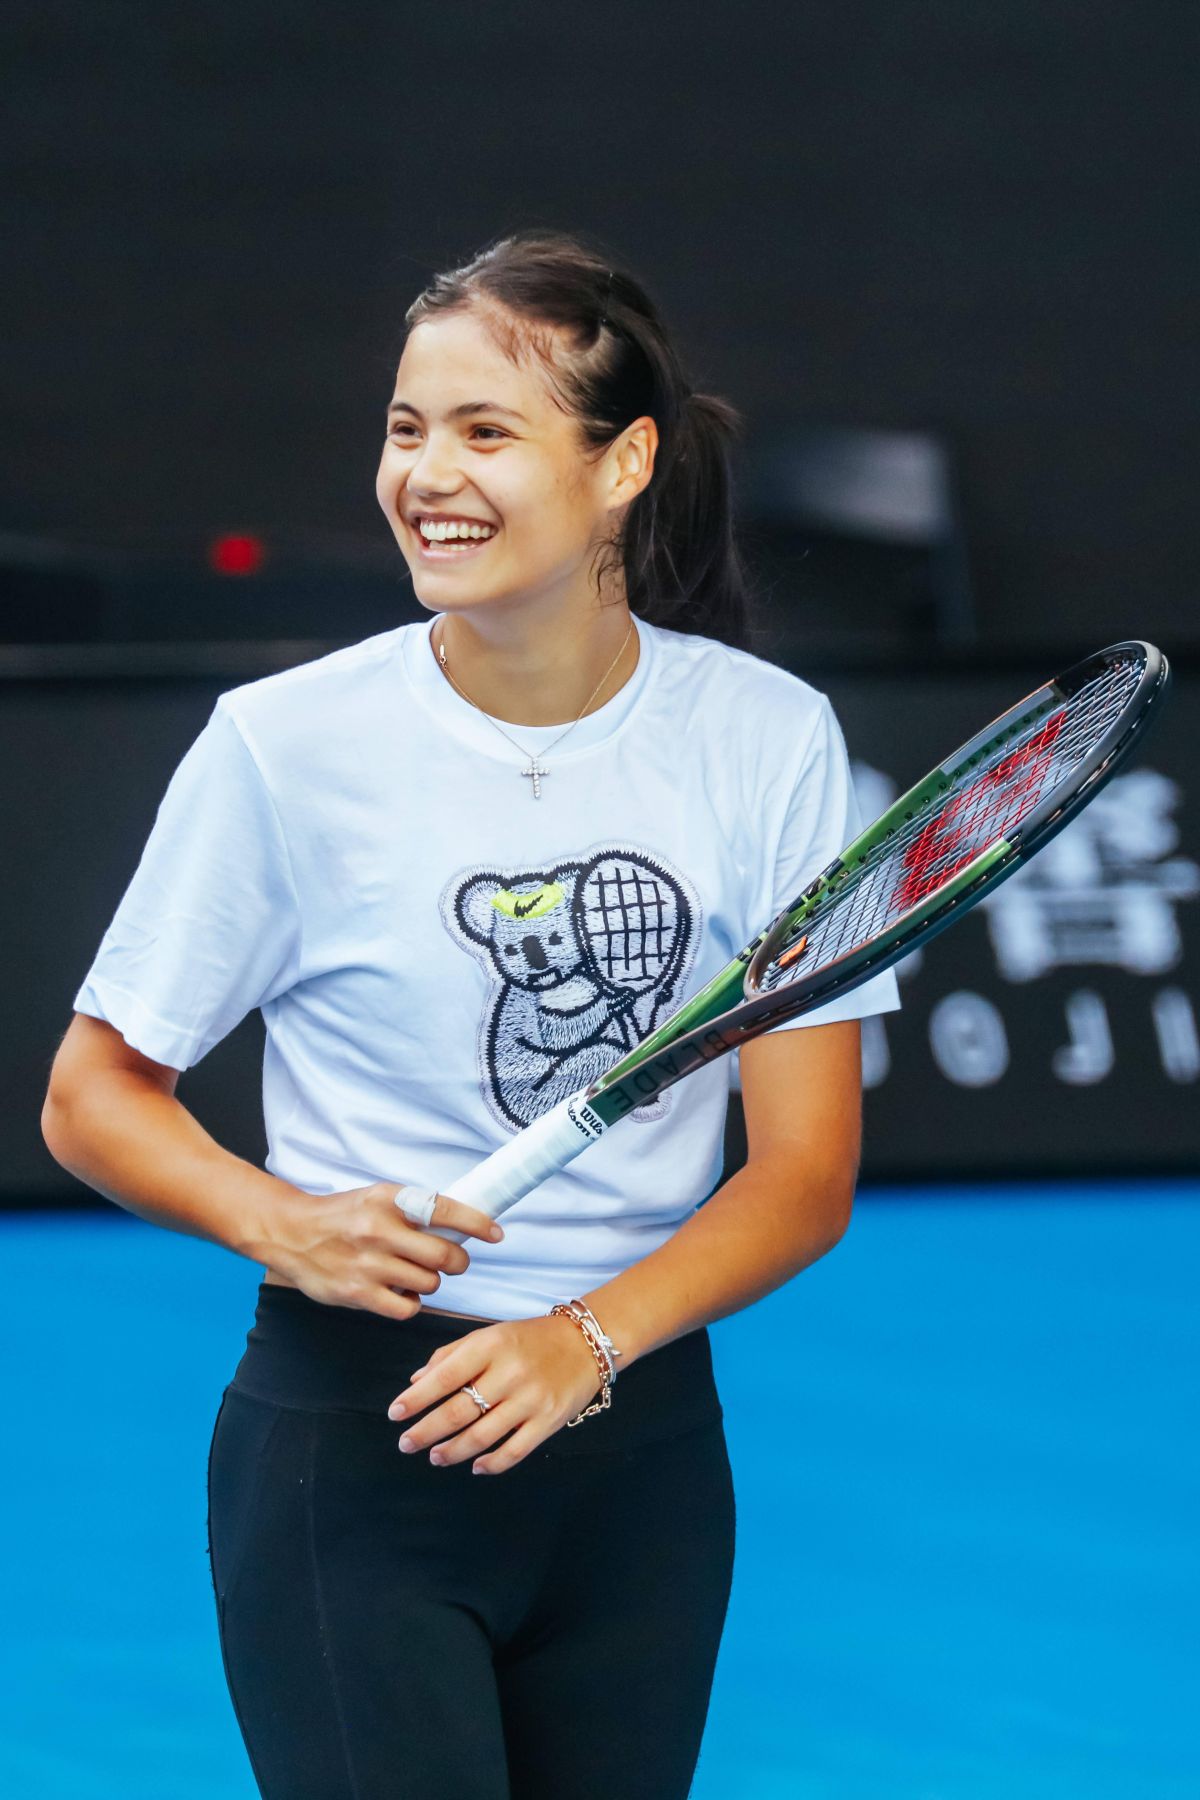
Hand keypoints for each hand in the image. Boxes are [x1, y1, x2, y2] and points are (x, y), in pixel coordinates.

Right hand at [263, 1181, 502, 1319]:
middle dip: (459, 1262)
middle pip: (444, 1255)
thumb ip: (414, 1210)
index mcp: (389, 1199)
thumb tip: (462, 1225)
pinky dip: (411, 1303)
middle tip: (455, 1263)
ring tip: (415, 1275)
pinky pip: (407, 1308)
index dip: (477, 1224)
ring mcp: (368, 1264)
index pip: (445, 1209)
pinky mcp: (358, 1294)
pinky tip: (400, 1293)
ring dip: (431, 1282)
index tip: (496, 1233)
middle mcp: (379, 1230)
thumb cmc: (343, 1216)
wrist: (291, 1233)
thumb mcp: (378, 1198)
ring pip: (429, 1283)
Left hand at [386, 1316, 605, 1474]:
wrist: (586, 1343)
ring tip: (435, 1457)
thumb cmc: (530, 1339)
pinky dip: (492, 1463)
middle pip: (459, 1411)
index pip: (445, 1376)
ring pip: (483, 1435)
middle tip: (406, 1443)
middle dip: (426, 1431)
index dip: (416, 1398)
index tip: (395, 1414)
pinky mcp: (549, 1421)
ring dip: (453, 1451)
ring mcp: (531, 1399)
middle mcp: (510, 1372)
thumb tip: (416, 1381)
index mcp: (491, 1346)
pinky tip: (475, 1467)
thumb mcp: (489, 1335)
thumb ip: (451, 1355)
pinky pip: (515, 1450)